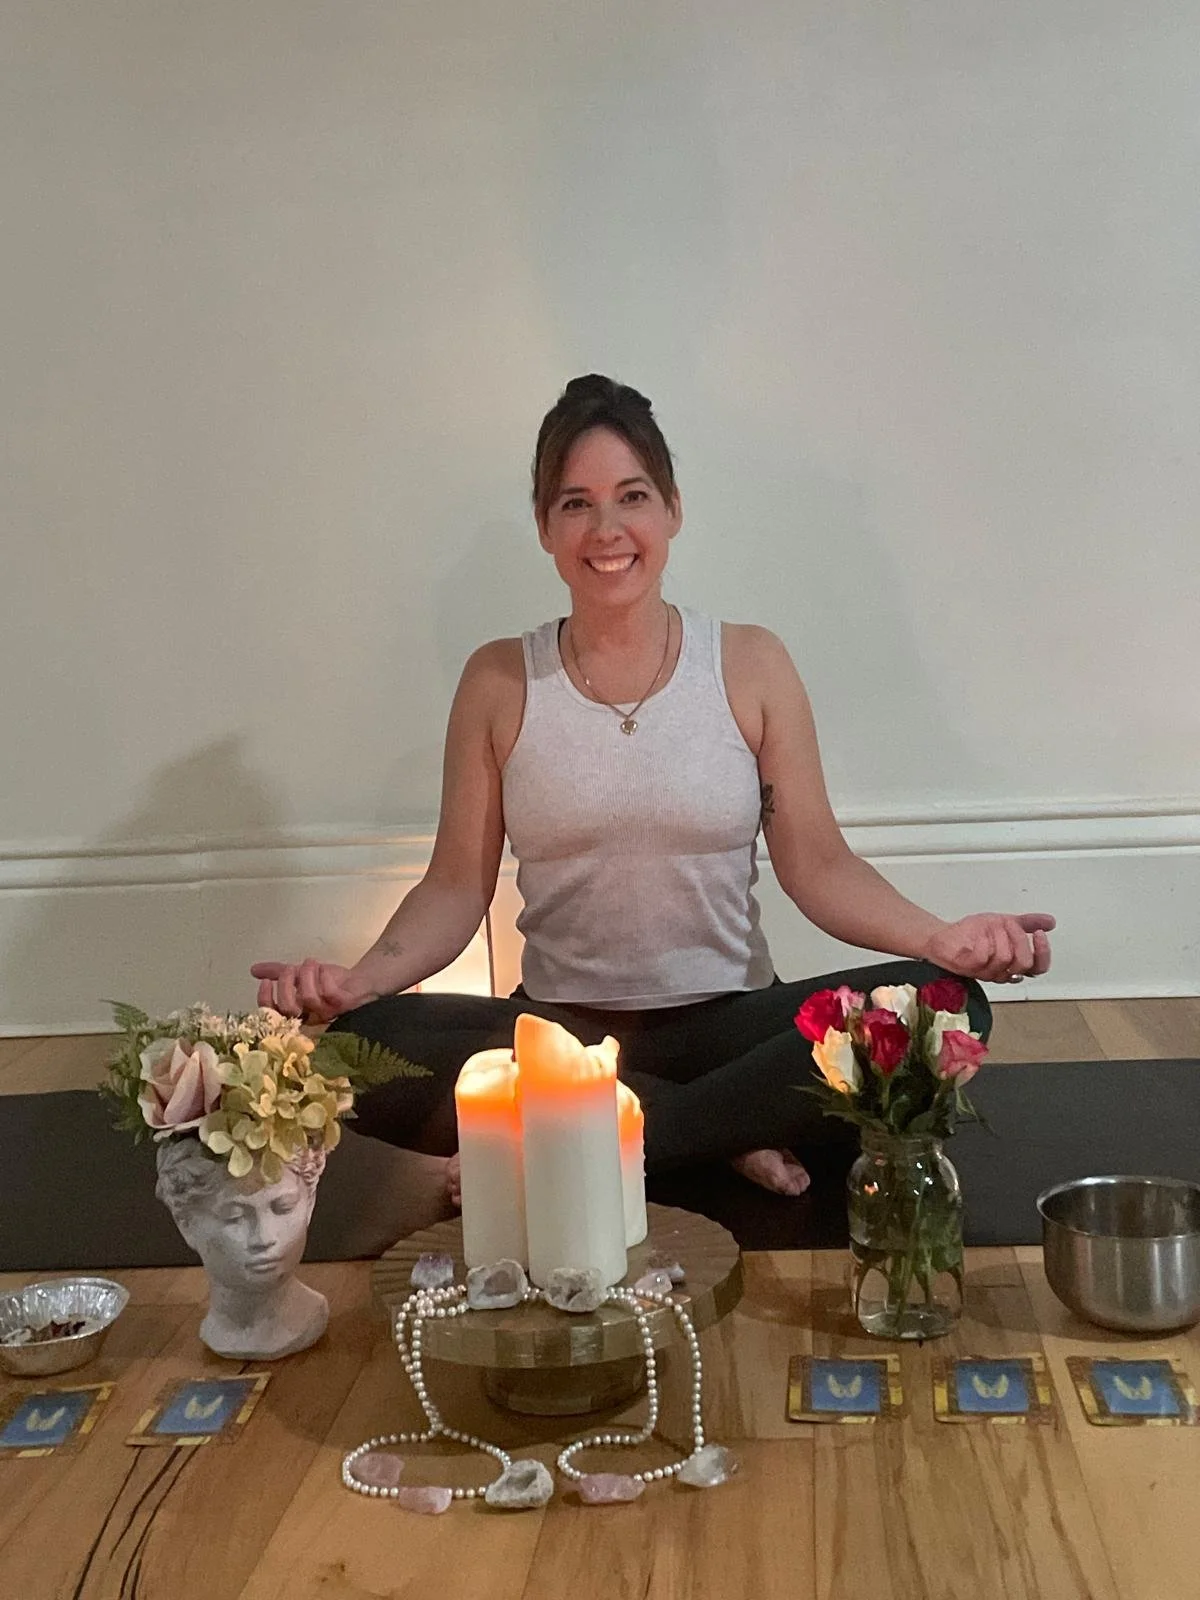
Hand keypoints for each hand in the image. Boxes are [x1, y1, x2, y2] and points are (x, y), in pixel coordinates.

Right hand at [249, 960, 379, 1023]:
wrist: (360, 980)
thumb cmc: (329, 981)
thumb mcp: (300, 974)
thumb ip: (277, 972)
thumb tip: (253, 970)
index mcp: (297, 1012)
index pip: (273, 1014)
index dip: (266, 999)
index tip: (266, 981)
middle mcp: (310, 1017)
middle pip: (288, 1009)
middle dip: (285, 984)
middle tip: (291, 969)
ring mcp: (328, 1012)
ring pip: (309, 999)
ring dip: (306, 975)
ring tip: (310, 963)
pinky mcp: (344, 1004)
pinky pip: (330, 994)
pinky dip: (323, 978)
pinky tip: (324, 970)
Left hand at [924, 913, 1054, 984]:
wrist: (943, 936)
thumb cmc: (972, 934)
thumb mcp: (1004, 922)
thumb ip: (1028, 923)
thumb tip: (1050, 922)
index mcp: (1012, 963)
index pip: (1038, 968)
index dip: (1043, 953)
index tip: (1039, 935)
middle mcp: (1001, 971)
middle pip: (1023, 963)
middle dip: (1019, 939)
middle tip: (1009, 925)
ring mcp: (985, 972)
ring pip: (1004, 957)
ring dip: (999, 936)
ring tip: (990, 928)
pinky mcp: (968, 968)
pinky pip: (983, 956)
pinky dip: (983, 940)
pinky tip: (979, 935)